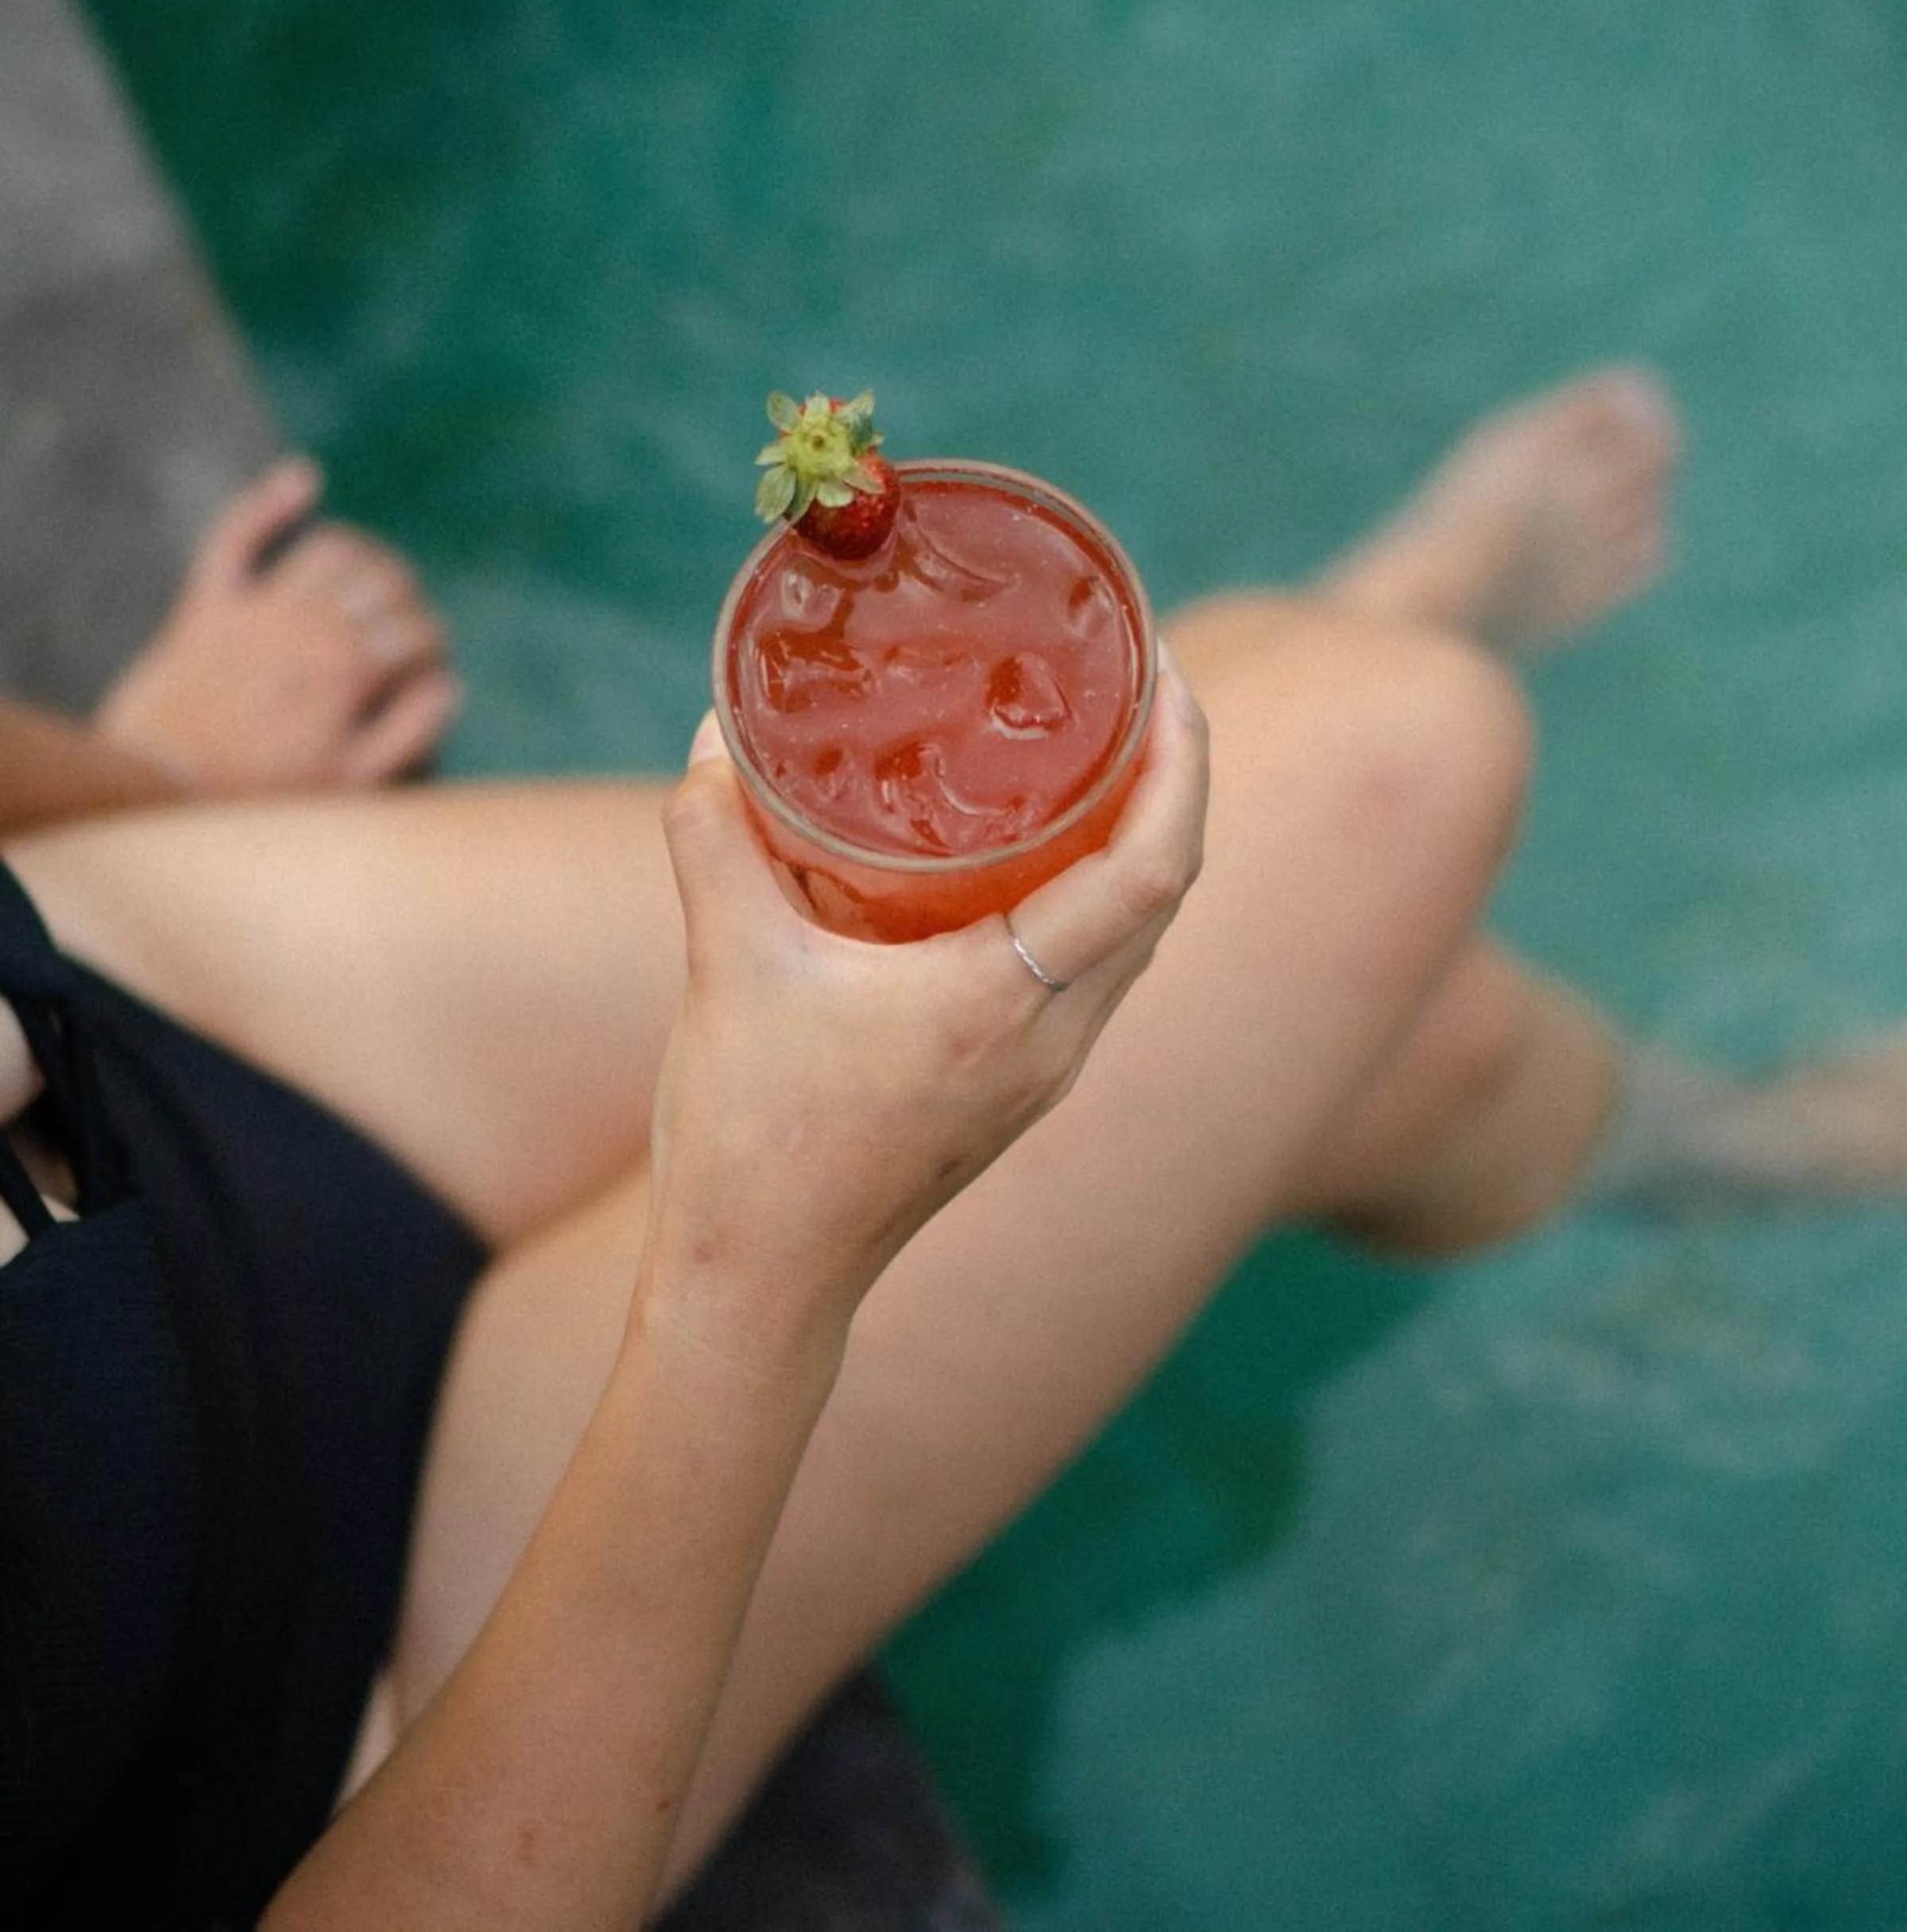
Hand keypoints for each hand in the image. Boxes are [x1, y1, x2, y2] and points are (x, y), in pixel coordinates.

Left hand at [94, 458, 462, 794]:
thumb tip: (450, 685)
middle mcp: (308, 626)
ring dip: (365, 554)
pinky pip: (239, 533)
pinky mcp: (210, 602)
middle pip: (385, 581)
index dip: (433, 647)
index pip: (419, 631)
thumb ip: (409, 733)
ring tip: (371, 576)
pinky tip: (305, 477)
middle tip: (400, 627)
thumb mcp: (351, 784)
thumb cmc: (260, 794)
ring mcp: (258, 608)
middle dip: (406, 600)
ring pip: (332, 549)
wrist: (158, 786)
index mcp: (347, 672)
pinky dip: (271, 499)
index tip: (425, 668)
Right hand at [639, 646, 1208, 1366]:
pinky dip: (1095, 893)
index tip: (1167, 672)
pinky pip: (1093, 969)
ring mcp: (1043, 1072)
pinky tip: (1038, 854)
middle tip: (1139, 683)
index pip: (1151, 870)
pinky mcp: (1017, 1090)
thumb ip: (715, 839)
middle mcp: (1051, 1040)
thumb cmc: (749, 1139)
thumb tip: (715, 735)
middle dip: (1173, 779)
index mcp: (1003, 1004)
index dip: (1182, 763)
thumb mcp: (724, 968)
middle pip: (1166, 892)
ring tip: (1103, 748)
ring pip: (1136, 935)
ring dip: (1142, 837)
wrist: (758, 1285)